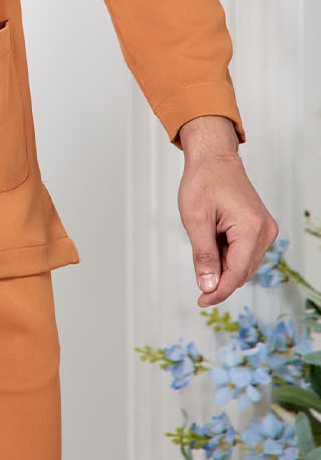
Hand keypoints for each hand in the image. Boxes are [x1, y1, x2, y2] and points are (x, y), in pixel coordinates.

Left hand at [177, 116, 278, 308]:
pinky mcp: (260, 227)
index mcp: (251, 228)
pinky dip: (228, 255)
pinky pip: (245, 252)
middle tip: (197, 281)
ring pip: (244, 264)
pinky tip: (213, 242)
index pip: (237, 273)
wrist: (214, 157)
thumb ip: (203, 255)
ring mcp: (265, 229)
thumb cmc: (203, 181)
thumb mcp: (195, 219)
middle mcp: (264, 231)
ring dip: (223, 266)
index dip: (218, 291)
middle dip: (220, 280)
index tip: (201, 301)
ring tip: (203, 246)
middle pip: (243, 271)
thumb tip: (208, 285)